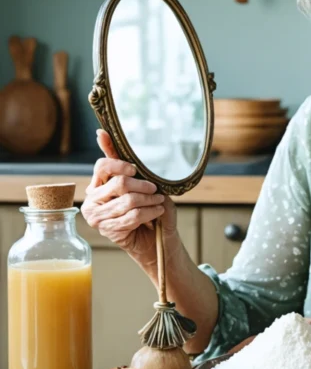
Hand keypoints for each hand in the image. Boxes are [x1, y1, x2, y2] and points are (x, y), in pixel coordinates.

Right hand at [80, 129, 176, 269]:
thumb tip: (101, 132)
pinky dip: (150, 212)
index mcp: (97, 184)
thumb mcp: (137, 180)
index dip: (120, 165)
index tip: (135, 169)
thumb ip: (120, 159)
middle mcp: (92, 200)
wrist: (153, 237)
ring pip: (128, 200)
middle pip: (119, 183)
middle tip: (155, 189)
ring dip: (150, 201)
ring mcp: (97, 217)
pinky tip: (157, 212)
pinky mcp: (108, 231)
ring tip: (159, 201)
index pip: (102, 166)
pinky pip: (132, 216)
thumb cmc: (145, 206)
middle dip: (143, 186)